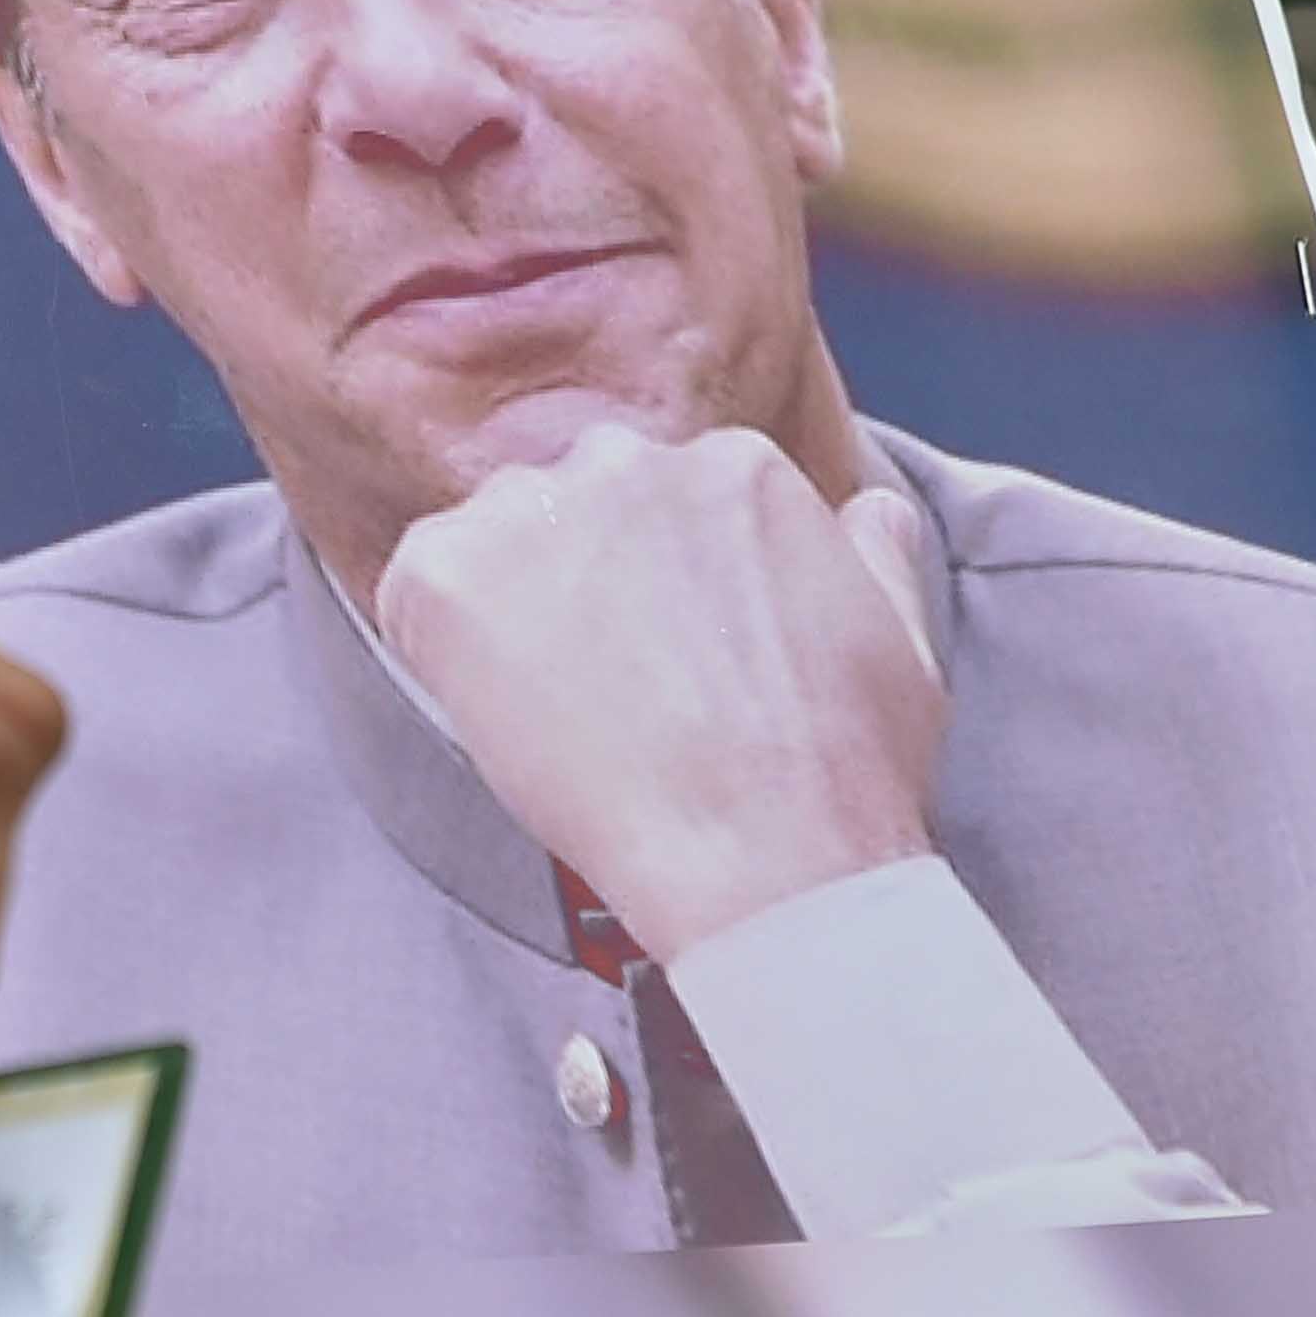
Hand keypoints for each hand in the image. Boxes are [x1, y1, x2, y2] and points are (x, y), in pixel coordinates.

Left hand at [378, 425, 943, 957]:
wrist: (765, 855)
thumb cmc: (842, 767)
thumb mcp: (899, 635)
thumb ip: (875, 552)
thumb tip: (865, 514)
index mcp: (733, 464)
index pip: (659, 499)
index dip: (653, 588)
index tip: (666, 658)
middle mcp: (630, 462)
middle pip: (571, 506)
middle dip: (579, 583)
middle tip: (610, 692)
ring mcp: (533, 514)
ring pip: (490, 541)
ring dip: (509, 612)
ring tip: (561, 716)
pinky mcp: (449, 576)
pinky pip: (415, 592)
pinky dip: (439, 651)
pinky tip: (499, 715)